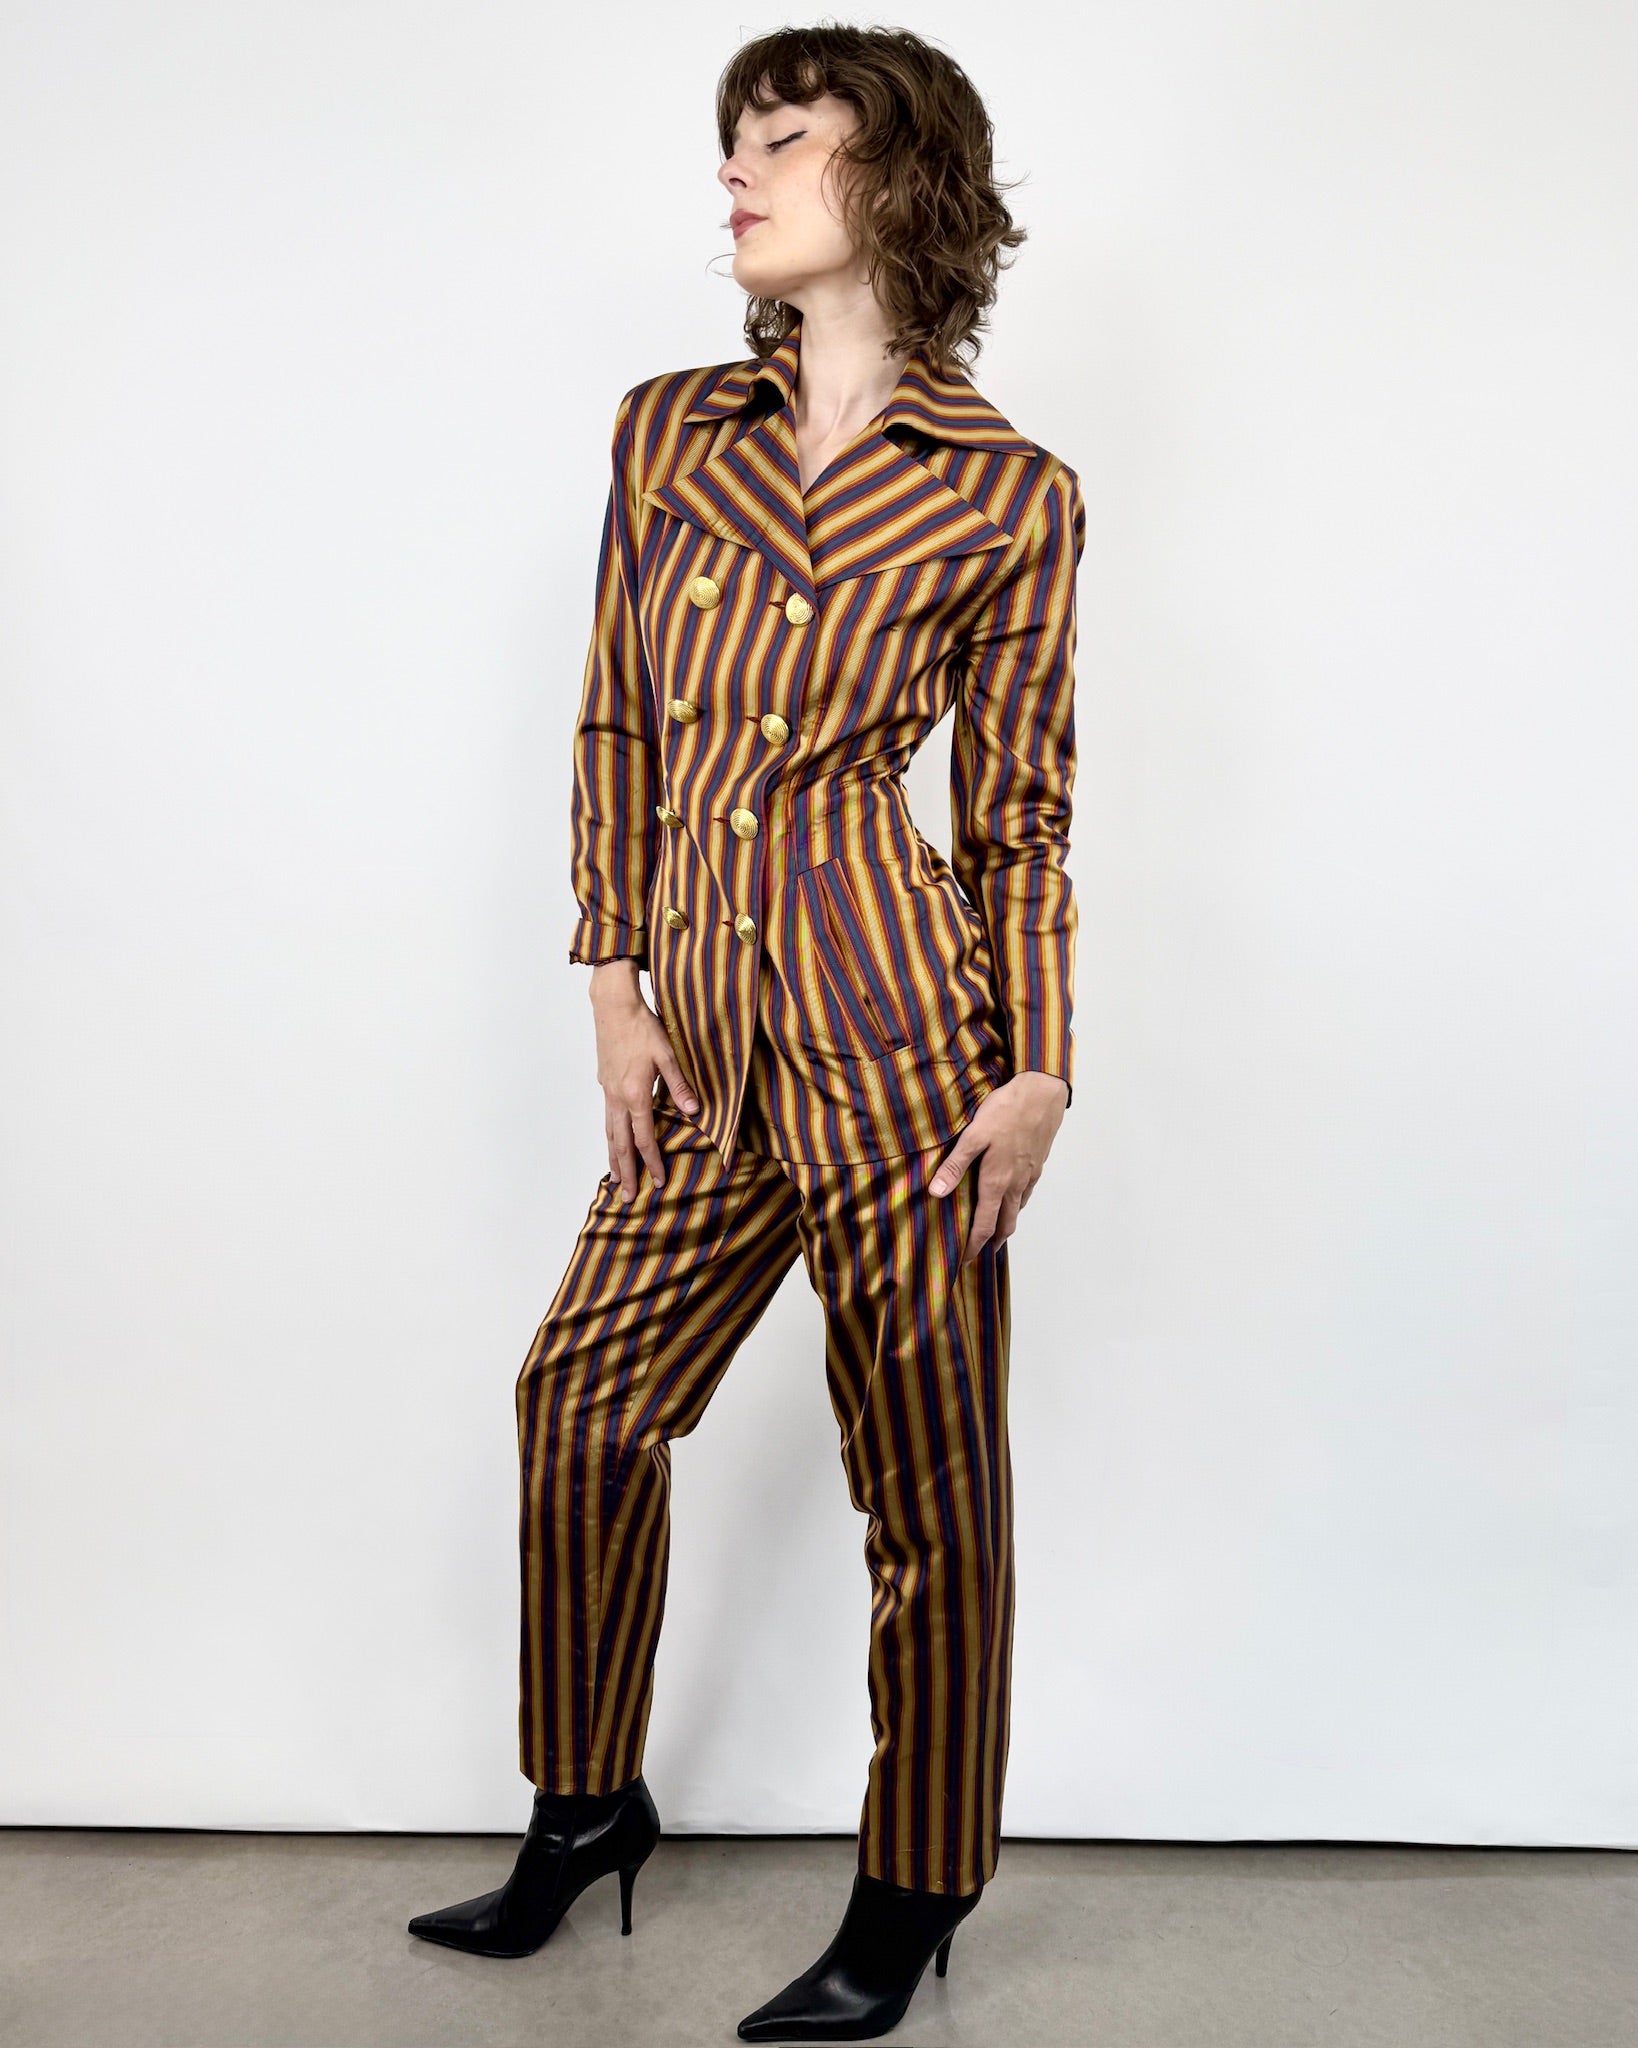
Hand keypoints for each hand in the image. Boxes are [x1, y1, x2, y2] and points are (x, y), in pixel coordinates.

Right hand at [588, 960, 699, 1198]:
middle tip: (627, 1197)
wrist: (613, 1007)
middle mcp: (617, 1099)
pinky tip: (612, 1142)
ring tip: (615, 1179)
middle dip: (627, 1172)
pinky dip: (609, 1138)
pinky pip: (606, 1120)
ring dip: (613, 1159)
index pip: (644, 1139)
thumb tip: (695, 1111)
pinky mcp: (605, 1084)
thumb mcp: (667, 1055)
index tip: (658, 1181)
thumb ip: (680, 1085)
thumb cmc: (642, 1028)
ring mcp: (608, 1092)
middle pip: (621, 1145)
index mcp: (635, 1095)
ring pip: (609, 1134)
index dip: (652, 1162)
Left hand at [927, 1070, 1069, 1263]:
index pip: (985, 1225)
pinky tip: (1010, 1197)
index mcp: (997, 1182)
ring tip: (993, 1230)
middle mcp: (1015, 1185)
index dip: (974, 1246)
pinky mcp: (1038, 1164)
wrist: (1043, 1094)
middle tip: (981, 1253)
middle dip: (992, 1243)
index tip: (965, 1260)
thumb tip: (935, 1193)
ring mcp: (1029, 1176)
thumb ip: (955, 1165)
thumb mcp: (973, 1136)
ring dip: (1005, 1225)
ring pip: (1017, 1210)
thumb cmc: (1006, 1111)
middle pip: (1006, 1225)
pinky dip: (1016, 1205)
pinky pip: (1026, 1194)